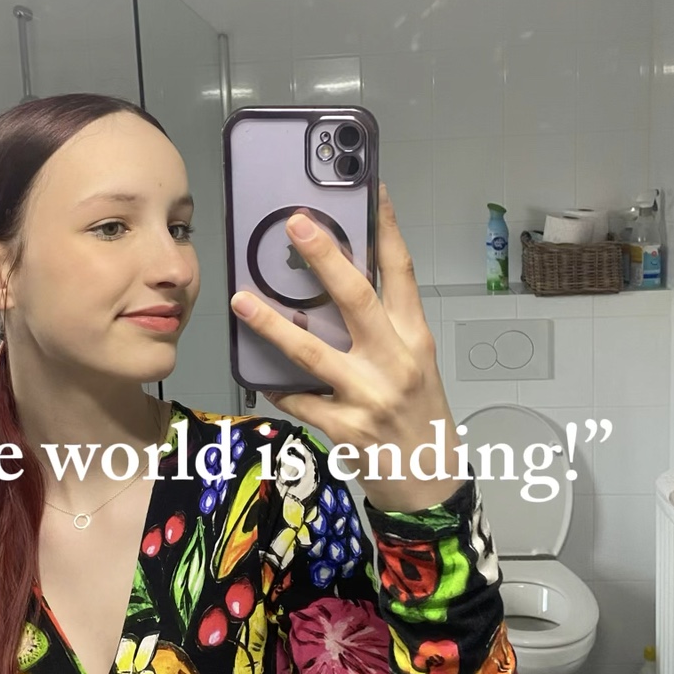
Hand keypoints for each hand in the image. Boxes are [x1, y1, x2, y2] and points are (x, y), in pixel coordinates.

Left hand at [230, 181, 462, 511]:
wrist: (431, 484)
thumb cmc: (420, 417)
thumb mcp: (415, 366)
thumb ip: (383, 331)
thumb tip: (333, 290)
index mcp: (415, 338)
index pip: (402, 273)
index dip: (387, 228)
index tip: (373, 189)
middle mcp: (396, 361)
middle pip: (357, 297)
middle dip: (325, 258)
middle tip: (296, 224)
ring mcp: (369, 395)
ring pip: (312, 351)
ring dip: (272, 324)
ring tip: (241, 300)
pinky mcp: (344, 428)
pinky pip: (299, 399)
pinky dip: (278, 386)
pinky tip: (262, 377)